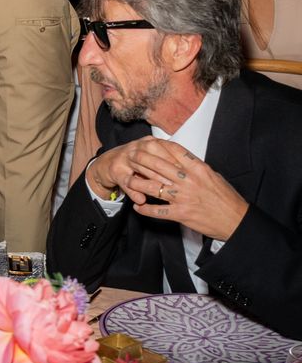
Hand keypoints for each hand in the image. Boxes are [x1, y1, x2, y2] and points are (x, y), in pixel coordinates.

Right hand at [88, 136, 181, 203]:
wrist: (106, 164)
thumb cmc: (134, 163)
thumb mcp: (151, 158)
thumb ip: (167, 160)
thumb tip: (188, 168)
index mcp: (148, 142)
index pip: (165, 146)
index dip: (176, 158)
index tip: (187, 170)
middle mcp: (135, 147)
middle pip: (154, 155)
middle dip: (167, 169)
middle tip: (179, 181)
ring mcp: (124, 158)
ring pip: (140, 167)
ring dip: (152, 179)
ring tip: (164, 190)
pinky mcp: (115, 171)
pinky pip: (126, 182)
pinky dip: (134, 192)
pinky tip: (141, 200)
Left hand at [124, 140, 247, 240]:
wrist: (236, 220)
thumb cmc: (225, 197)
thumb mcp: (213, 176)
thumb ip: (195, 167)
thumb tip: (180, 159)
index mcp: (198, 169)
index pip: (174, 152)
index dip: (158, 146)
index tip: (147, 143)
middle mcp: (189, 181)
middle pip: (159, 166)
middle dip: (141, 160)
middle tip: (130, 156)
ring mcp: (183, 197)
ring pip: (153, 187)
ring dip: (137, 184)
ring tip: (128, 181)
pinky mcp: (181, 214)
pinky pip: (158, 211)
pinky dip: (145, 209)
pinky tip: (138, 207)